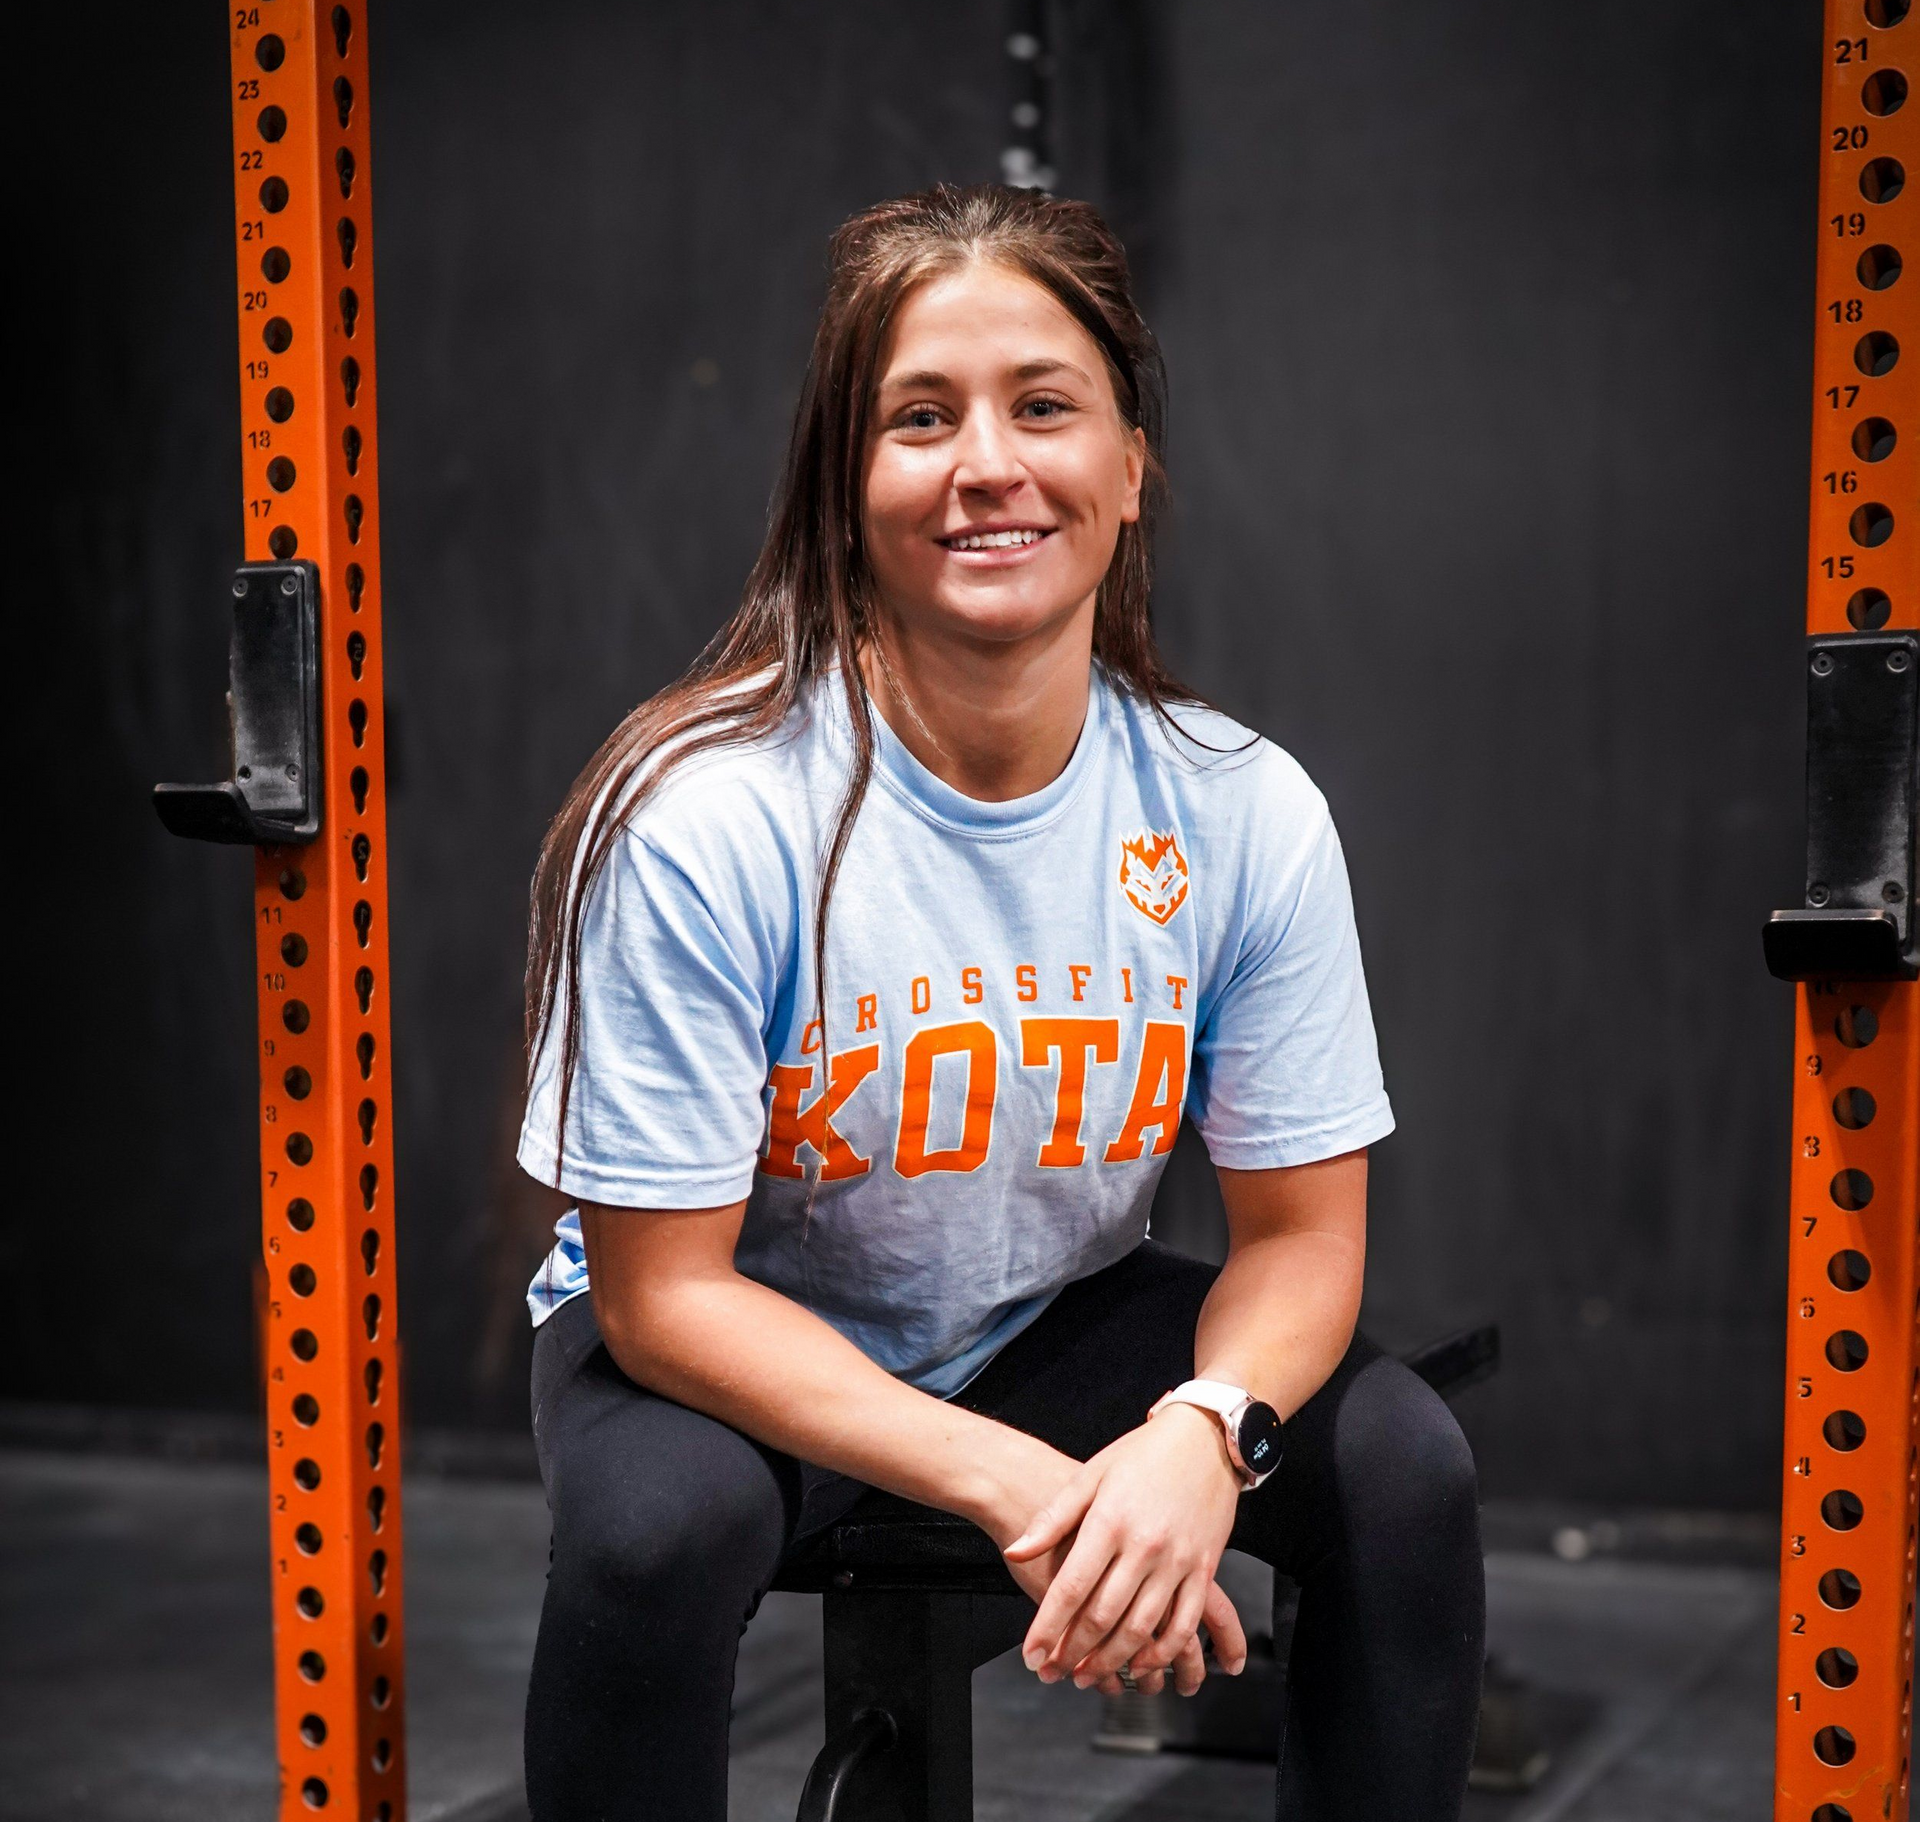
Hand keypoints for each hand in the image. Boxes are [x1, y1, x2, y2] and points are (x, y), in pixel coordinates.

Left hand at [1004, 1405, 1247, 1696]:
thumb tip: (1015, 1551)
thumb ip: (1053, 1518)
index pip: (1072, 1587)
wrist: (1204, 1437)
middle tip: (1053, 1673)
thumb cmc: (1142, 1453)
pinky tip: (1143, 1665)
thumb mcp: (1091, 1474)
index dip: (1049, 1627)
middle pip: (1104, 1615)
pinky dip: (1163, 1652)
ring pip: (1143, 1628)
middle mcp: (1145, 1546)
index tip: (1031, 1655)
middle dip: (1074, 1652)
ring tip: (1087, 1675)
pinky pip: (1185, 1622)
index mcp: (1110, 1521)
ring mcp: (1178, 1560)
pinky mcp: (1205, 1568)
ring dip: (1113, 1661)